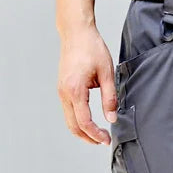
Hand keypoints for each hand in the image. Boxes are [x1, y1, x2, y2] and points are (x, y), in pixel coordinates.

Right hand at [57, 27, 117, 144]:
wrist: (76, 32)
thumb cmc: (91, 48)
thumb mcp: (107, 73)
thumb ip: (109, 98)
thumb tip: (111, 118)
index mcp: (75, 90)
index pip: (84, 122)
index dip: (96, 134)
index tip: (107, 139)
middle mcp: (64, 93)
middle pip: (73, 126)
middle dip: (88, 137)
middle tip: (103, 141)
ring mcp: (61, 91)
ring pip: (69, 121)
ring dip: (83, 131)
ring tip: (98, 135)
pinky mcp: (62, 89)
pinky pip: (68, 112)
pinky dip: (78, 121)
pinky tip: (90, 123)